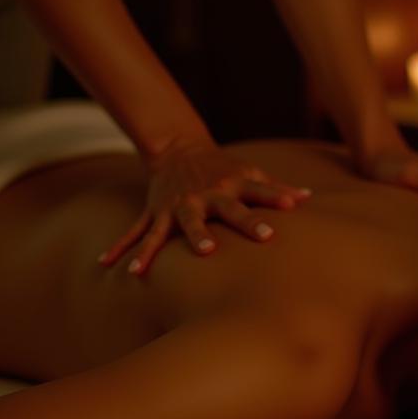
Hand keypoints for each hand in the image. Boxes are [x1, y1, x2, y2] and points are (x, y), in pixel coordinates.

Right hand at [99, 140, 311, 275]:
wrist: (180, 149)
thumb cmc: (226, 169)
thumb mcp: (251, 174)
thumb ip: (277, 189)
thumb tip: (308, 198)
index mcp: (232, 185)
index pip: (258, 191)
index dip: (275, 197)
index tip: (292, 206)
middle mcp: (204, 196)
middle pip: (214, 213)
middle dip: (212, 230)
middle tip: (210, 250)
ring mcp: (177, 205)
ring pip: (169, 228)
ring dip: (156, 248)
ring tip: (144, 269)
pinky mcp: (156, 212)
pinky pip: (137, 232)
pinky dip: (125, 248)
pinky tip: (109, 265)